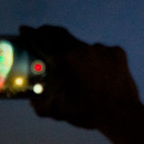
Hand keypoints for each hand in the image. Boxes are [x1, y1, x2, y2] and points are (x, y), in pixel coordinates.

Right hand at [20, 26, 141, 131]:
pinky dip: (96, 61)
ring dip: (76, 54)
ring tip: (79, 70)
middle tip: (42, 35)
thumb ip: (39, 104)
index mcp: (62, 59)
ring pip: (82, 47)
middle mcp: (80, 48)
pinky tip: (99, 74)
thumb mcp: (55, 110)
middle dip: (48, 33)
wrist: (120, 114)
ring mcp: (100, 49)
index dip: (30, 33)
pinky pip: (102, 53)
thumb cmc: (84, 112)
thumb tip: (33, 100)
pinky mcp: (117, 53)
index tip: (24, 30)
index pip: (41, 39)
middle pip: (59, 33)